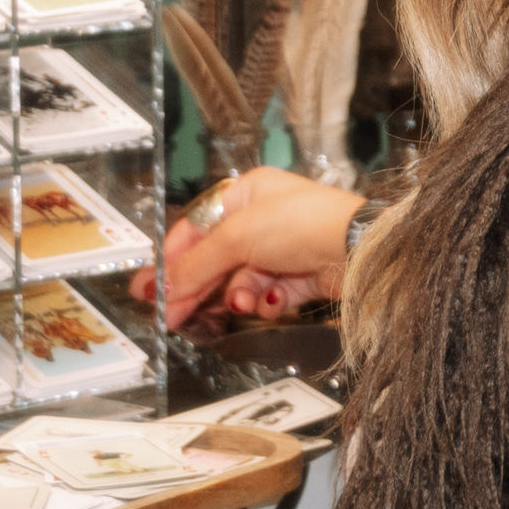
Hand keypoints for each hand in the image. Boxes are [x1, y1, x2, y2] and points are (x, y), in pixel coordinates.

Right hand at [135, 165, 362, 331]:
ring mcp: (282, 249)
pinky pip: (268, 296)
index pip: (196, 229)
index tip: (151, 288)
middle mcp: (263, 219)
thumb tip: (164, 286)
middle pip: (216, 259)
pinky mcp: (299, 277)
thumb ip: (196, 265)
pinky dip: (266, 302)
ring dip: (237, 295)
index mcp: (246, 195)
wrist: (357, 249)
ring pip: (241, 281)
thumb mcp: (237, 237)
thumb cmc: (304, 222)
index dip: (172, 260)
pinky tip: (269, 303)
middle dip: (197, 287)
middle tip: (172, 314)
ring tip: (239, 302)